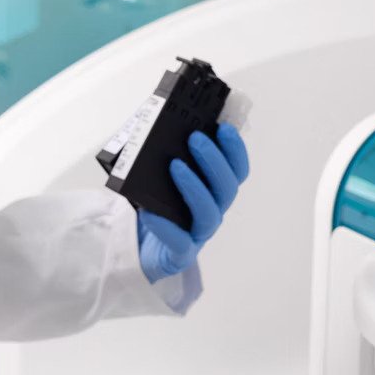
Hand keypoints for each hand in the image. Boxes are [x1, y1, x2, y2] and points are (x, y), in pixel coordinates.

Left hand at [137, 123, 249, 282]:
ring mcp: (198, 234)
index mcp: (214, 191)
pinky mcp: (181, 254)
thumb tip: (161, 120)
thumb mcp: (161, 174)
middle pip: (226, 188)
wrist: (138, 247)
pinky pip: (179, 241)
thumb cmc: (154, 204)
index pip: (236, 170)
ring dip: (194, 186)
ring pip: (208, 213)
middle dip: (214, 160)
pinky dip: (165, 225)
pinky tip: (148, 211)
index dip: (235, 150)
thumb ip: (167, 152)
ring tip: (175, 166)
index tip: (224, 127)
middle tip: (195, 138)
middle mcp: (213, 211)